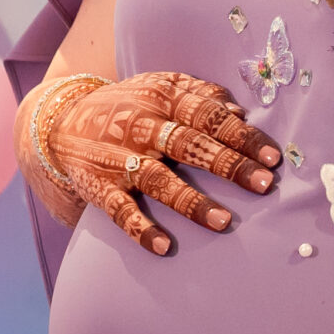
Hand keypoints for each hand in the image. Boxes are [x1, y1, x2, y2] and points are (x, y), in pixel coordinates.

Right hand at [29, 72, 279, 255]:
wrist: (60, 121)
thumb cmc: (128, 105)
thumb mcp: (160, 86)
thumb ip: (199, 94)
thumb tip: (240, 110)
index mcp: (163, 98)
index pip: (209, 115)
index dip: (242, 135)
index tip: (273, 156)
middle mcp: (142, 126)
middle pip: (191, 145)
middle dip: (228, 165)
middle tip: (263, 185)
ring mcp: (119, 157)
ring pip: (159, 181)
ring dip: (192, 202)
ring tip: (224, 222)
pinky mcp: (98, 186)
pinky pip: (120, 211)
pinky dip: (140, 229)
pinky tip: (164, 247)